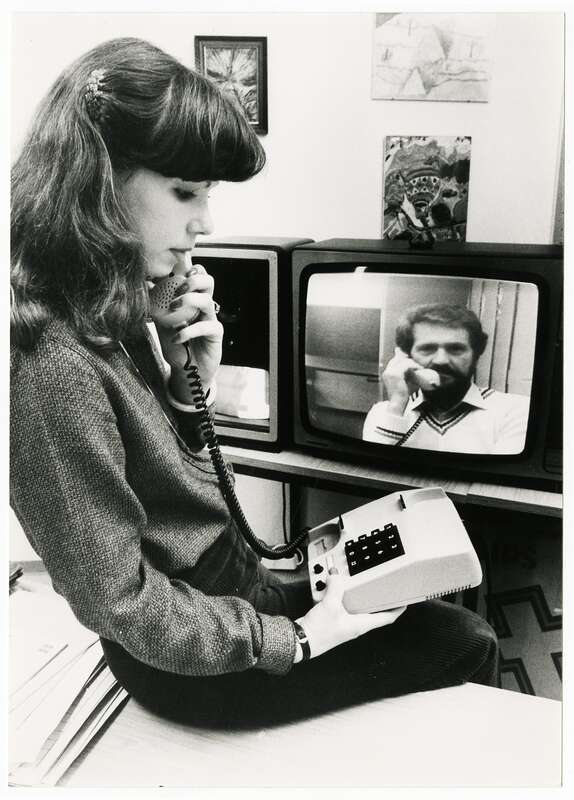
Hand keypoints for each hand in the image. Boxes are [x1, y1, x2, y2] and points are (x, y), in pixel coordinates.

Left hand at [149, 259, 222, 391]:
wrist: (186, 370)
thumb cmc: (177, 346)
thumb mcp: (161, 323)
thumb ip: (157, 306)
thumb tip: (143, 286)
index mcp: (193, 300)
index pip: (198, 276)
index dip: (191, 269)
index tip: (176, 273)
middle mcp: (204, 307)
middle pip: (208, 281)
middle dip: (193, 280)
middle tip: (177, 289)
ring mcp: (211, 319)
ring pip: (207, 301)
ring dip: (188, 301)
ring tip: (172, 308)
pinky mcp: (215, 334)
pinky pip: (205, 326)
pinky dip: (188, 331)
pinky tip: (176, 338)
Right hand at [295, 574, 405, 660]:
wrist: (301, 642)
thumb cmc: (319, 632)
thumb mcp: (330, 606)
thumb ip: (335, 588)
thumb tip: (337, 575)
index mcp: (361, 624)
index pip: (387, 618)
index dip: (398, 609)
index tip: (405, 600)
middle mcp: (355, 625)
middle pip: (373, 611)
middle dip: (378, 598)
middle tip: (384, 586)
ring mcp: (345, 623)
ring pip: (358, 607)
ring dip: (358, 594)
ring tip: (359, 582)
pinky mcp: (334, 620)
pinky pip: (343, 605)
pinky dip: (343, 596)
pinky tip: (335, 588)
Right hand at [382, 347, 438, 413]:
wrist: (398, 403)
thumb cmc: (402, 395)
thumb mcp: (405, 383)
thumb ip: (408, 375)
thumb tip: (416, 370)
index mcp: (387, 374)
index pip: (394, 361)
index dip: (403, 358)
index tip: (411, 358)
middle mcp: (387, 372)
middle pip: (398, 359)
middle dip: (408, 359)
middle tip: (417, 362)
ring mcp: (390, 372)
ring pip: (403, 361)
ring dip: (412, 363)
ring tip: (419, 367)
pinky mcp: (396, 374)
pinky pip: (406, 366)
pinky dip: (413, 366)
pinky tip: (418, 368)